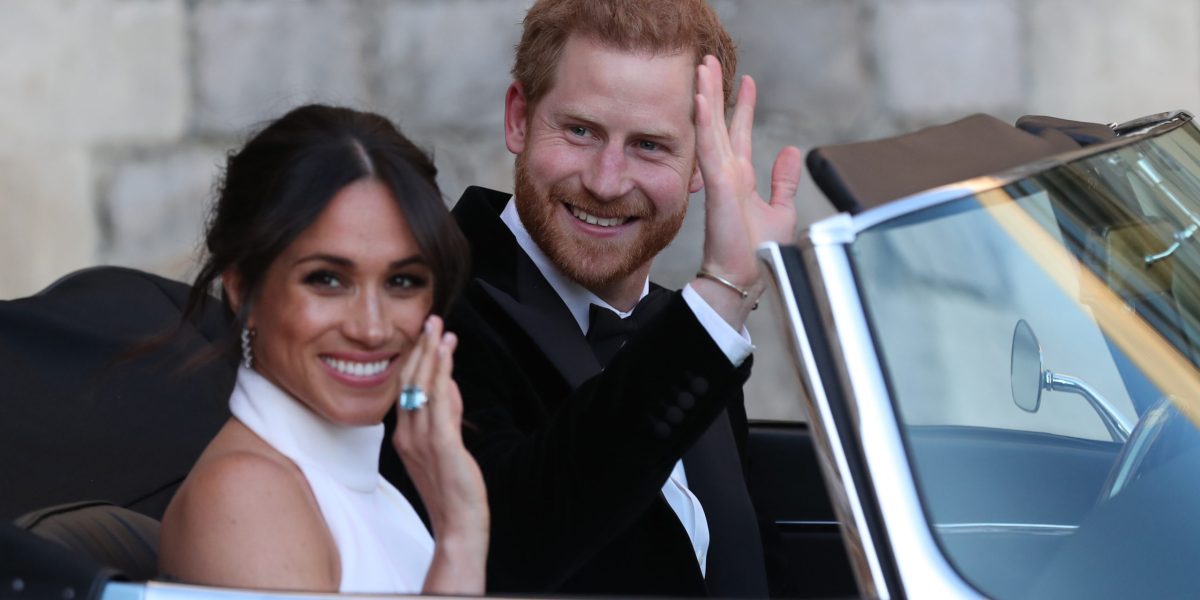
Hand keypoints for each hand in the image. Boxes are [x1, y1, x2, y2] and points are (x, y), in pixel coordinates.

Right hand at [393, 315, 488, 592]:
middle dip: (421, 349)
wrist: (458, 524)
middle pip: (410, 382)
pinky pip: (439, 402)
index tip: (426, 335)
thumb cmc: (452, 488)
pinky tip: (447, 355)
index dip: (415, 359)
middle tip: (431, 320)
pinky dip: (442, 374)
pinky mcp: (441, 445)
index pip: (406, 389)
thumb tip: (450, 384)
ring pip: (423, 386)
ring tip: (439, 328)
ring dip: (432, 354)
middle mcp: (407, 434)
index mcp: (404, 435)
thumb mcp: (446, 445)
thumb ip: (447, 414)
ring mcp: (421, 439)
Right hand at [693, 55, 801, 322]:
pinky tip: (700, 100)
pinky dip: (704, 123)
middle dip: (715, 91)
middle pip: (719, 123)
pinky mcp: (718, 187)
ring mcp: (720, 179)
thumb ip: (784, 181)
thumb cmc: (759, 253)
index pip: (739, 134)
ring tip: (702, 68)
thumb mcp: (780, 210)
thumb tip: (791, 151)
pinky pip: (709, 148)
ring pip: (710, 128)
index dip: (742, 106)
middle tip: (710, 61)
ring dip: (706, 97)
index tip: (746, 81)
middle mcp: (728, 174)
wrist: (746, 278)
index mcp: (740, 179)